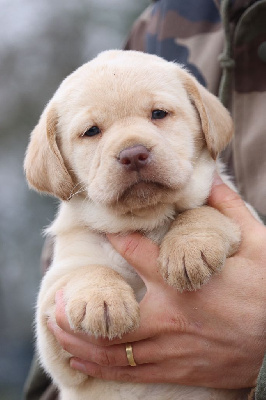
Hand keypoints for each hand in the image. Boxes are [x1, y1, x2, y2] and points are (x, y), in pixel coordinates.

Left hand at [48, 176, 265, 387]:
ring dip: (80, 338)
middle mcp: (170, 316)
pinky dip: (100, 366)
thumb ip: (228, 209)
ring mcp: (170, 347)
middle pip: (110, 312)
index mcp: (183, 281)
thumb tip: (210, 177)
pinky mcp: (176, 369)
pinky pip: (130, 372)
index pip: (135, 251)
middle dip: (78, 308)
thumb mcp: (258, 244)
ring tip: (58, 328)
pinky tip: (81, 360)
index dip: (113, 236)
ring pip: (112, 348)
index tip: (99, 228)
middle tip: (58, 300)